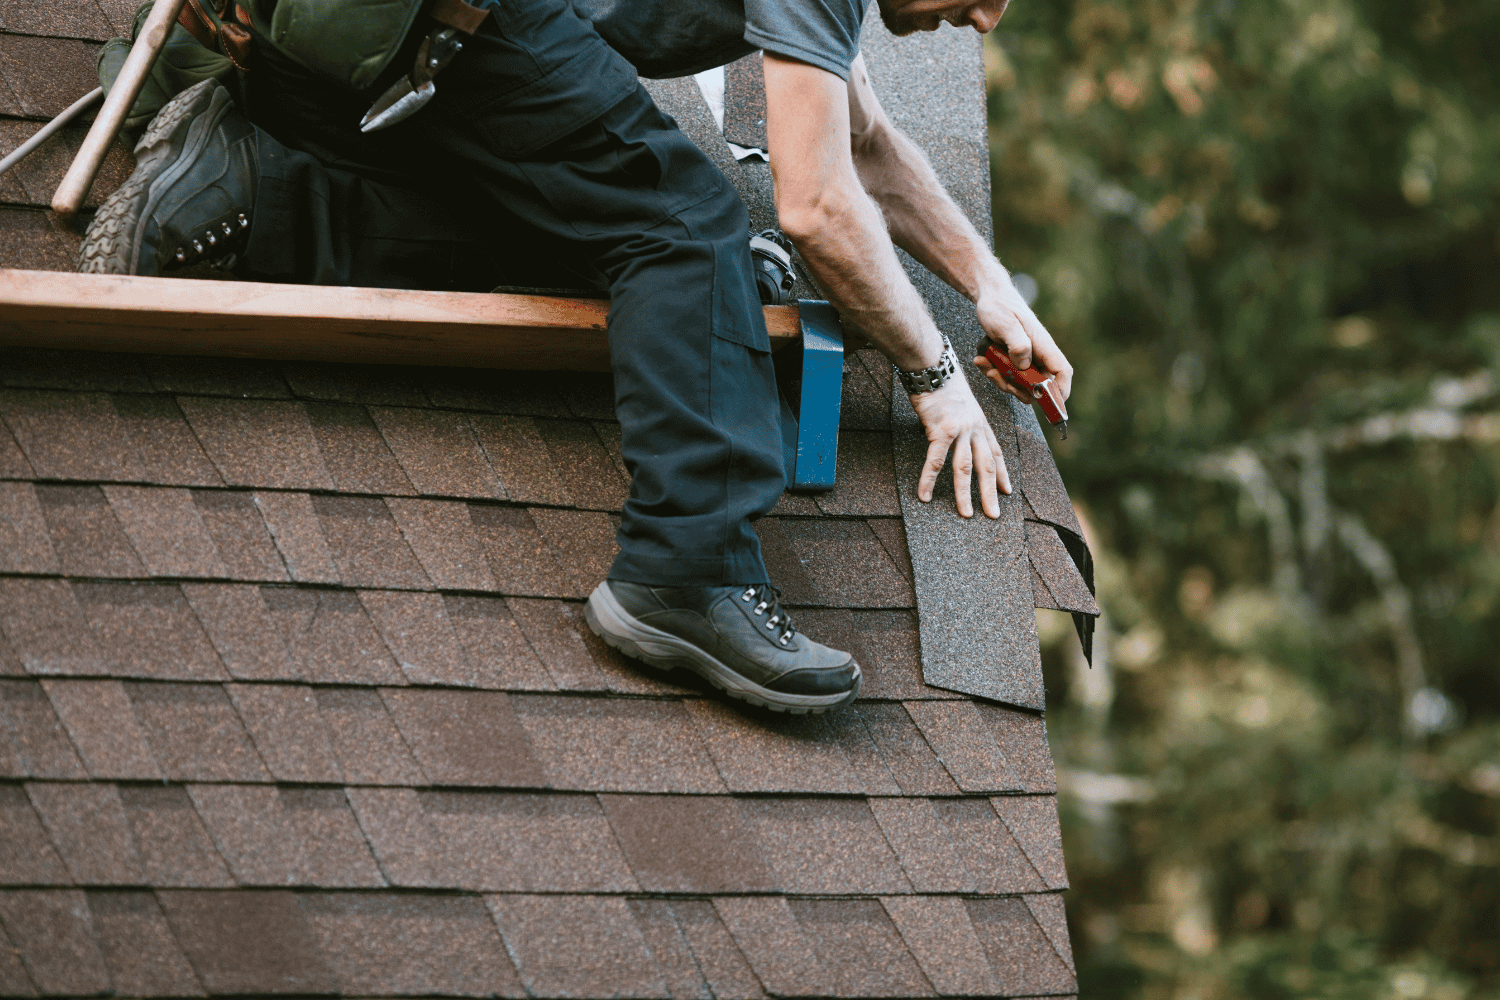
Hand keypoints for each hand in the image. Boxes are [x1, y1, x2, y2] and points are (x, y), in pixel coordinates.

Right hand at [909, 374, 1009, 517]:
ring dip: (965, 494)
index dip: (1002, 473)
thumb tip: (951, 438)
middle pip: (986, 466)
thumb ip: (961, 423)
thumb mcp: (961, 405)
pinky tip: (924, 495)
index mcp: (980, 423)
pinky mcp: (941, 430)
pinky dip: (928, 480)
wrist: (934, 367)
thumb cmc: (943, 385)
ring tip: (966, 513)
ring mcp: (960, 430)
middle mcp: (975, 429)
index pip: (996, 453)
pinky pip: (935, 460)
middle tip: (994, 514)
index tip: (1007, 490)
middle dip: (990, 493)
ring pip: (965, 468)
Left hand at [973, 280, 1072, 404]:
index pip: (1061, 372)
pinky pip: (1006, 377)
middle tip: (997, 374)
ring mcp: (1025, 359)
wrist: (989, 297)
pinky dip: (993, 372)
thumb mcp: (1006, 324)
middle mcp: (1037, 355)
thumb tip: (1024, 366)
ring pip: (1019, 385)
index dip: (1059, 391)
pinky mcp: (1013, 361)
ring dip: (1000, 380)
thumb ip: (1018, 345)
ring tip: (984, 362)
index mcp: (1043, 346)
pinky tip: (981, 360)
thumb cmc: (1000, 307)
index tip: (1047, 402)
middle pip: (1037, 387)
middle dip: (1016, 388)